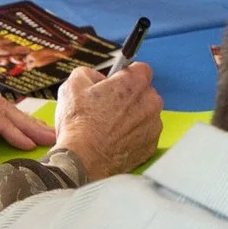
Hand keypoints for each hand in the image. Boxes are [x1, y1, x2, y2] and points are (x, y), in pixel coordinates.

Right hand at [51, 61, 161, 179]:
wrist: (82, 159)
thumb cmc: (79, 124)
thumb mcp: (73, 85)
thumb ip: (88, 73)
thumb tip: (95, 77)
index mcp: (135, 83)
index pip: (140, 69)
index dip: (124, 75)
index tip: (115, 83)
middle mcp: (151, 102)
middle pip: (144, 93)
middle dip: (128, 97)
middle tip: (107, 108)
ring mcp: (153, 125)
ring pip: (145, 115)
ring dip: (132, 117)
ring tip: (108, 127)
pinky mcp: (151, 145)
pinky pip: (144, 135)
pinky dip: (133, 136)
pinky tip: (115, 140)